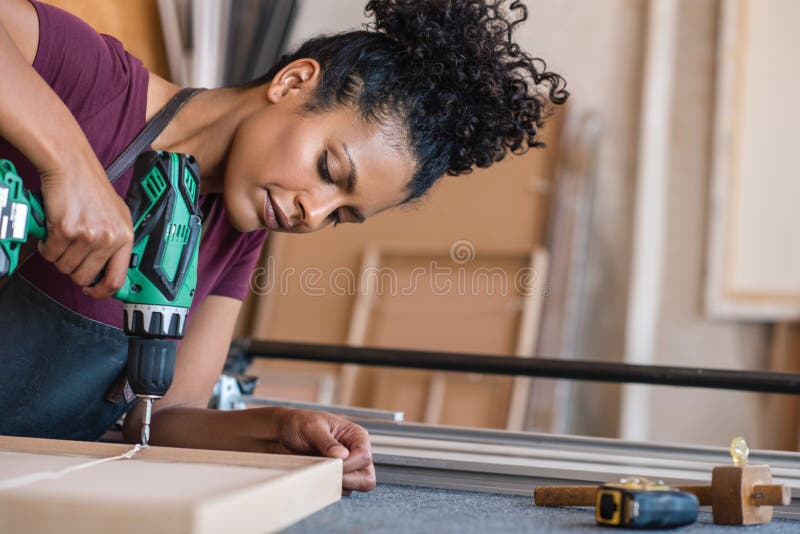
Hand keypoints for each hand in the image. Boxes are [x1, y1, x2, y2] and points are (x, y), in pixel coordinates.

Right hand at [37, 152, 132, 298]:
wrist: (72, 167)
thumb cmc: (92, 189)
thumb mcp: (117, 216)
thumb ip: (116, 242)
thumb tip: (108, 270)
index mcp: (125, 237)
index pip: (117, 278)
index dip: (102, 291)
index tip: (93, 292)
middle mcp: (109, 238)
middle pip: (84, 276)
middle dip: (72, 270)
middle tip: (70, 255)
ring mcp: (88, 235)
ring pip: (65, 267)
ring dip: (59, 257)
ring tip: (62, 239)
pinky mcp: (65, 230)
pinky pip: (51, 254)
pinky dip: (47, 248)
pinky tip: (52, 234)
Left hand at [271, 408, 375, 493]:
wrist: (281, 434)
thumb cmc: (299, 423)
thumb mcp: (312, 427)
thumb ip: (327, 442)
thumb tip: (342, 455)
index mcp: (356, 436)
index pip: (364, 457)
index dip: (350, 464)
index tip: (332, 463)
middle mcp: (355, 453)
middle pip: (366, 478)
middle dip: (348, 480)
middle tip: (327, 473)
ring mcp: (347, 468)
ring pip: (354, 487)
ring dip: (335, 484)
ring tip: (316, 471)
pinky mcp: (335, 478)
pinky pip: (338, 491)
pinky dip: (327, 488)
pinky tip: (314, 476)